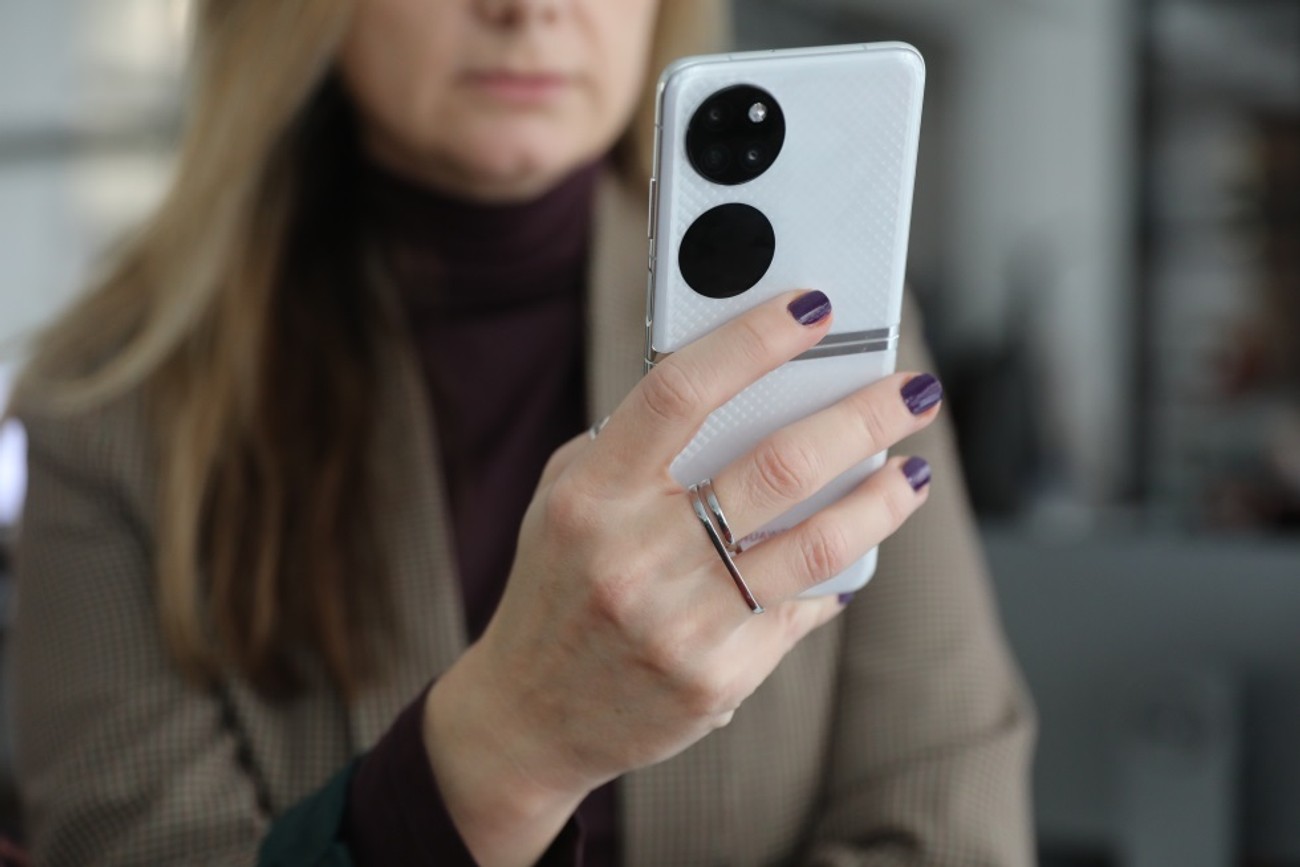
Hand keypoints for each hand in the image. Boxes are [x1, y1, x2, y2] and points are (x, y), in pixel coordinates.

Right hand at [423, 291, 941, 865]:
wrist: (532, 715)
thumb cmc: (559, 584)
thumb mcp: (570, 499)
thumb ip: (640, 446)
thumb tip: (754, 392)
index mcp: (591, 496)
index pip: (680, 393)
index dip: (754, 340)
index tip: (815, 307)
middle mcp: (635, 557)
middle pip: (777, 466)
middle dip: (862, 416)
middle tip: (912, 390)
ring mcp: (681, 623)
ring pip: (816, 545)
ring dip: (881, 500)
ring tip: (911, 472)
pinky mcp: (719, 678)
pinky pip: (801, 606)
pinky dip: (836, 569)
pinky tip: (854, 544)